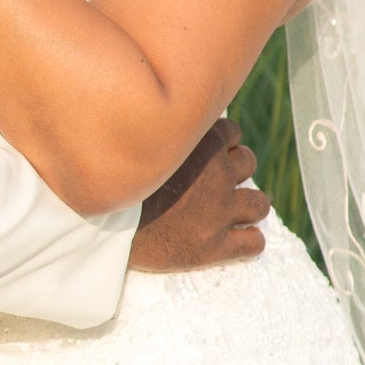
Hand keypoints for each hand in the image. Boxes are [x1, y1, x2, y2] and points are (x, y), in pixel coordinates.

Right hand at [128, 115, 268, 270]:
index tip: (208, 154)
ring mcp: (220, 212)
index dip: (221, 143)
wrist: (104, 227)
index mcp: (201, 144)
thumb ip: (164, 133)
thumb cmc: (116, 181)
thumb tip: (168, 118)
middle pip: (249, 163)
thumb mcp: (142, 142)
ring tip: (233, 212)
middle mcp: (217, 175)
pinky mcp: (215, 246)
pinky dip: (249, 242)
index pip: (232, 132)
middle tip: (217, 183)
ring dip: (249, 206)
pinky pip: (254, 244)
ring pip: (260, 204)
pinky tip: (236, 241)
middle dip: (236, 171)